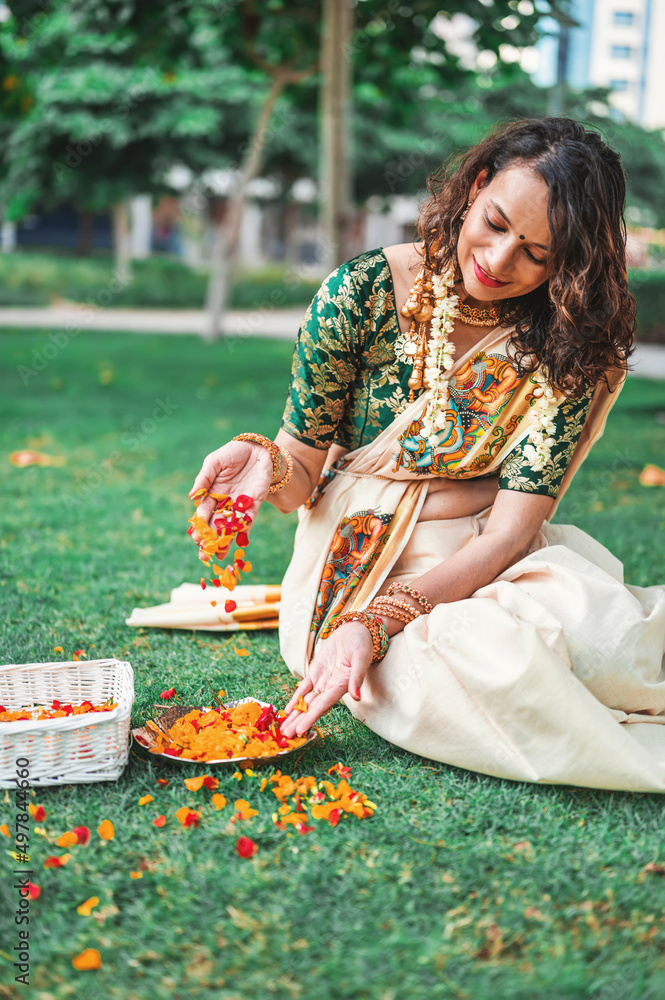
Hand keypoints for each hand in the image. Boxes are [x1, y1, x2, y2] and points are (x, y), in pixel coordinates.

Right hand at [188, 441, 272, 551]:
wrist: (258, 449)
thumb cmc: (233, 454)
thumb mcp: (215, 462)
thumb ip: (204, 478)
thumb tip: (191, 496)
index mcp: (212, 493)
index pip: (203, 512)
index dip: (199, 525)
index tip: (195, 537)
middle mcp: (224, 502)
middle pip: (215, 524)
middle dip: (209, 539)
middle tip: (203, 553)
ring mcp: (239, 504)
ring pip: (231, 526)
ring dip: (225, 541)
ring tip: (219, 555)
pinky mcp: (254, 503)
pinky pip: (248, 519)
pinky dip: (243, 530)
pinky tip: (238, 542)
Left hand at [280, 621, 373, 737]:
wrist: (357, 630)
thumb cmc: (362, 643)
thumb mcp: (361, 657)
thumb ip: (357, 677)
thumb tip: (356, 696)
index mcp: (342, 685)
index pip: (324, 704)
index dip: (312, 717)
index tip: (301, 730)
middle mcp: (331, 686)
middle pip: (312, 707)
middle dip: (299, 721)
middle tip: (286, 736)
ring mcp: (323, 680)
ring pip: (306, 701)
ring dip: (296, 715)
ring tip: (285, 728)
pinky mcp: (317, 671)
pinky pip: (304, 688)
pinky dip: (296, 699)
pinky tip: (288, 710)